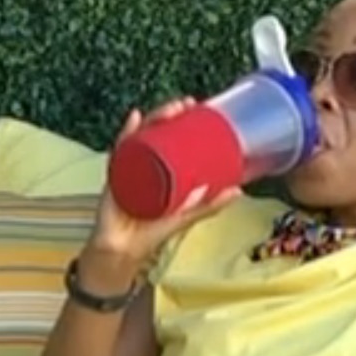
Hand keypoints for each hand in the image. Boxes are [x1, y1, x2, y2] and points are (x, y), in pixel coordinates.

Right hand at [91, 99, 243, 259]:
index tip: (196, 106)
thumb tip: (239, 190)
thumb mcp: (186, 216)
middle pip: (154, 130)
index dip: (181, 119)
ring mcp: (129, 167)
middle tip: (186, 105)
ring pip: (140, 135)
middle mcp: (144, 163)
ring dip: (153, 118)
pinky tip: (134, 118)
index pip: (169, 136)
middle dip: (169, 113)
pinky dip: (127, 134)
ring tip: (169, 111)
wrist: (123, 250)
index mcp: (161, 168)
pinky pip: (120, 150)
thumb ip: (209, 205)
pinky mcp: (116, 176)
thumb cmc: (150, 233)